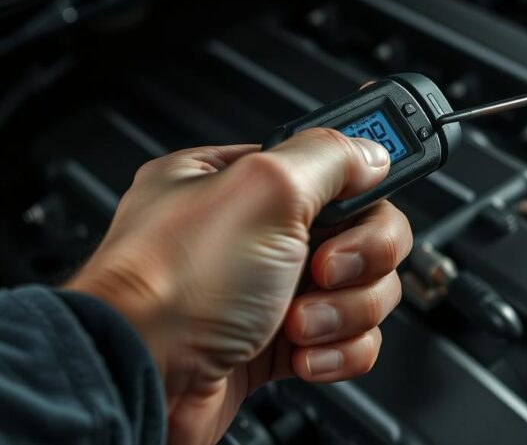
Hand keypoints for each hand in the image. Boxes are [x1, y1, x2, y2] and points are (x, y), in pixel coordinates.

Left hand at [65, 129, 411, 443]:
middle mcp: (258, 233)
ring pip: (363, 289)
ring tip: (298, 322)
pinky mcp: (284, 345)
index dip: (364, 181)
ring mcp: (273, 291)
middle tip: (322, 268)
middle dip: (357, 259)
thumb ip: (330, 156)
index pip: (334, 165)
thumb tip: (372, 151)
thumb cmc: (174, 286)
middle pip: (365, 230)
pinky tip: (302, 353)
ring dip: (341, 311)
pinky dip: (336, 351)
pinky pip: (350, 340)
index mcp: (243, 181)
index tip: (375, 194)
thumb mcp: (263, 189)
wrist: (145, 381)